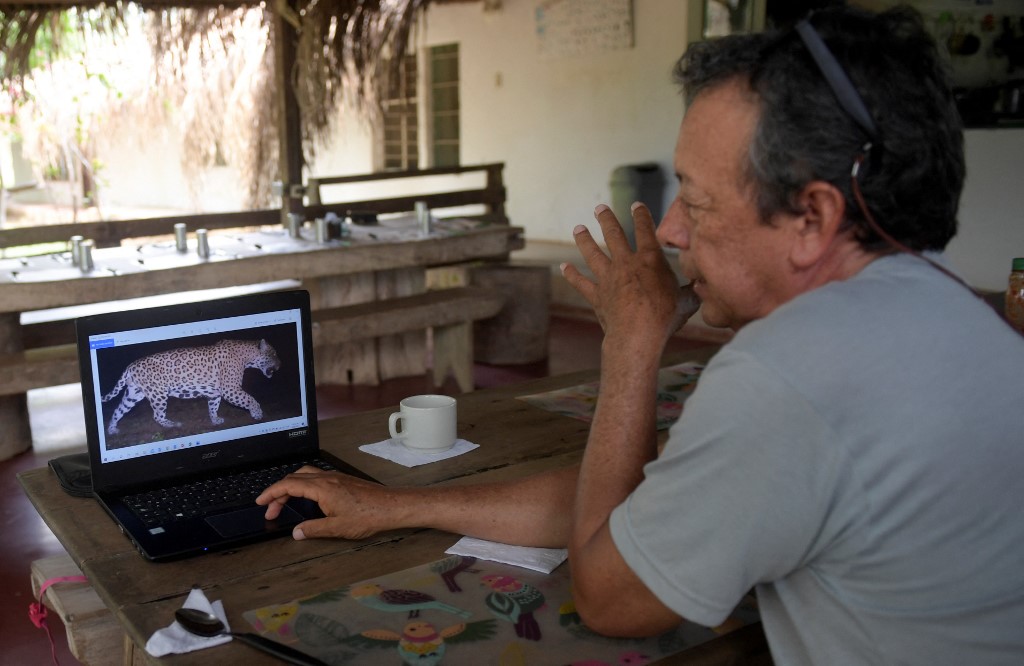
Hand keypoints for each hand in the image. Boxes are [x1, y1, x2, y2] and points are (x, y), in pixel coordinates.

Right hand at [256, 466, 401, 540]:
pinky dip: (304, 484)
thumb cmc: (368, 516)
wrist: (391, 506)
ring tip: (284, 502)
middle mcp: (327, 478)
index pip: (289, 485)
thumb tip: (296, 532)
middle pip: (294, 478)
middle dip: (278, 492)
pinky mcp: (343, 480)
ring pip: (305, 475)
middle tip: (270, 509)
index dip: (271, 493)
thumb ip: (313, 529)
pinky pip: (316, 476)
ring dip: (291, 486)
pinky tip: (306, 497)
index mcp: (322, 488)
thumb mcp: (337, 528)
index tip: (261, 502)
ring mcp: (335, 477)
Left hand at [561, 202, 699, 348]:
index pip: (646, 230)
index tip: (636, 205)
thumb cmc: (665, 317)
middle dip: (606, 219)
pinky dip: (572, 274)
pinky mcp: (597, 295)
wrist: (638, 334)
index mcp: (650, 260)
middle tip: (599, 208)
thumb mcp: (686, 301)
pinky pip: (581, 282)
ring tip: (578, 228)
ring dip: (585, 240)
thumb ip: (692, 291)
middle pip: (614, 235)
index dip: (641, 216)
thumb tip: (703, 288)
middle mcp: (626, 263)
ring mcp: (609, 278)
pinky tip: (564, 267)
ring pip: (593, 253)